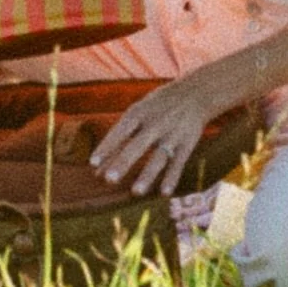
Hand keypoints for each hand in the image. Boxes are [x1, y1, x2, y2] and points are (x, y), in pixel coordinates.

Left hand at [90, 67, 224, 198]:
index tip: (93, 163)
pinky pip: (178, 163)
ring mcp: (171, 135)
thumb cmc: (157, 106)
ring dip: (147, 175)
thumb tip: (98, 165)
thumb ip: (120, 137)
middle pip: (137, 146)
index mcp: (139, 113)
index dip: (107, 147)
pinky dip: (172, 178)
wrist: (195, 94)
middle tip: (110, 180)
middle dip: (123, 162)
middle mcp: (154, 124)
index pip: (120, 131)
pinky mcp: (187, 144)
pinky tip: (164, 193)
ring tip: (136, 192)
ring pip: (158, 158)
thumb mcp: (138, 112)